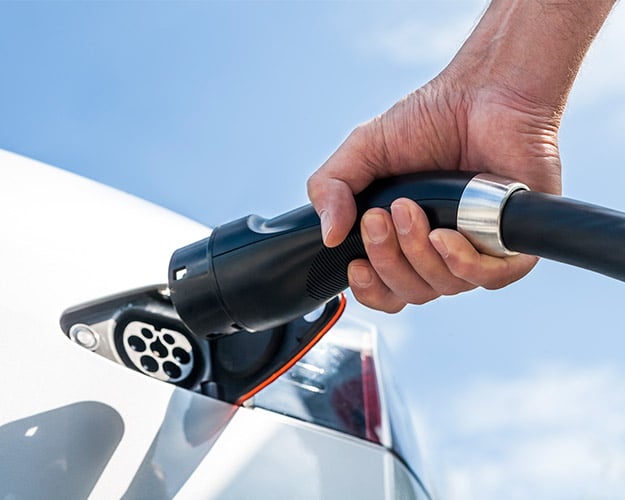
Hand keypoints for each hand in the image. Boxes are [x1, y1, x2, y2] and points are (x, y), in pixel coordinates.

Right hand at [307, 70, 561, 311]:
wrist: (484, 93)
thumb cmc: (430, 119)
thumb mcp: (362, 151)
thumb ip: (330, 188)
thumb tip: (327, 235)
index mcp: (405, 238)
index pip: (386, 289)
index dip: (369, 288)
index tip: (356, 265)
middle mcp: (440, 250)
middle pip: (409, 292)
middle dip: (386, 259)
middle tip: (379, 217)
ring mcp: (476, 249)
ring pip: (442, 286)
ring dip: (416, 253)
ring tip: (410, 209)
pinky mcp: (513, 244)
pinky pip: (487, 278)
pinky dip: (461, 263)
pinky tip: (444, 237)